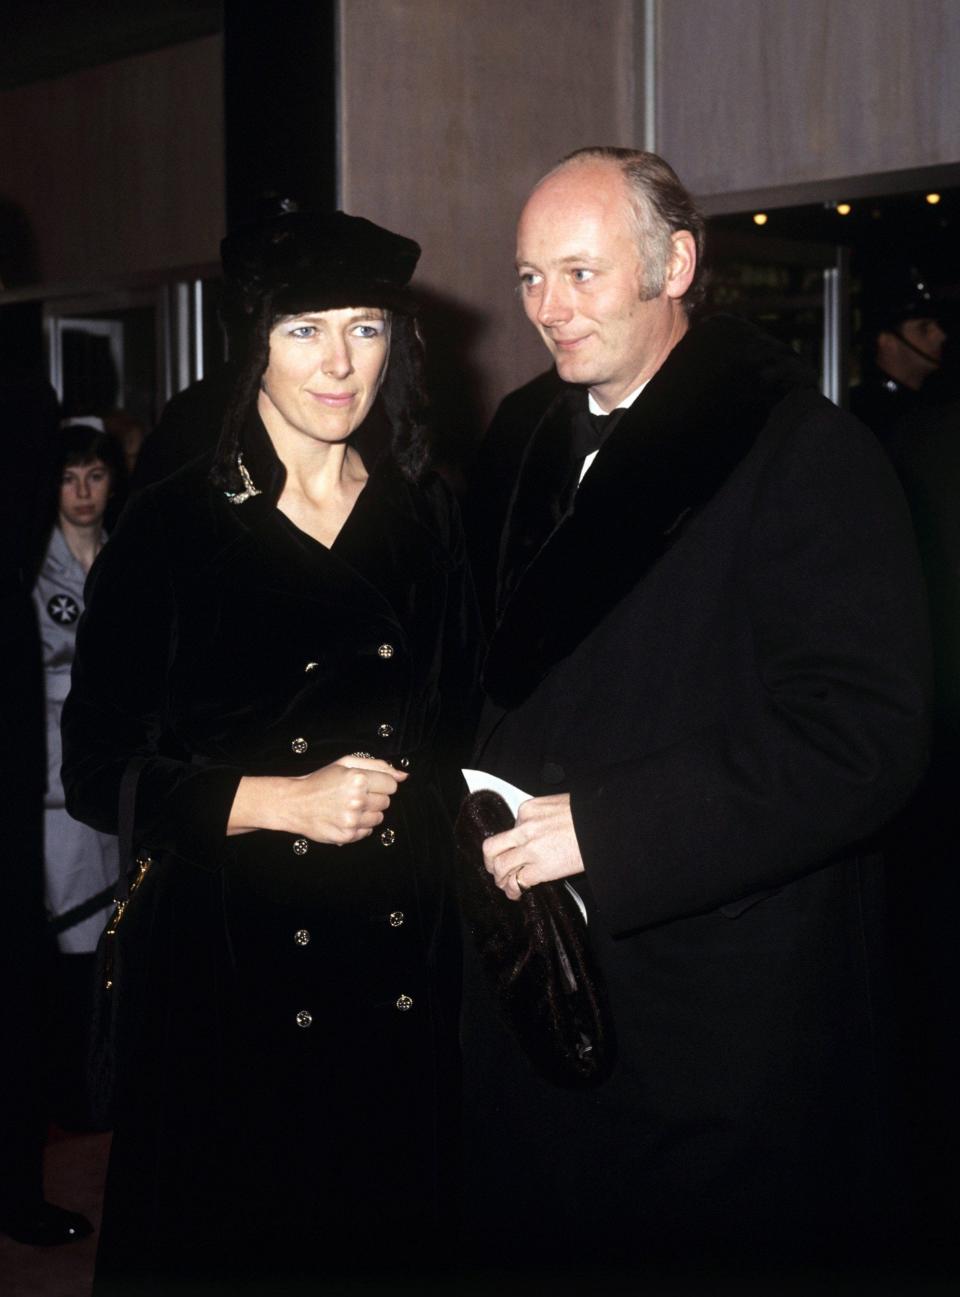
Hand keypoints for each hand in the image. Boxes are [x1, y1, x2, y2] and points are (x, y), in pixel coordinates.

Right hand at [228, 755, 407, 844]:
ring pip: (379, 818)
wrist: (295, 803)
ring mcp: (352, 820)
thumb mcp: (346, 763)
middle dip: (374, 798)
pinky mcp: (347, 836)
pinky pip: (368, 832)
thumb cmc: (321, 781)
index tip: (368, 784)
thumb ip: (378, 766)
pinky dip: (359, 826)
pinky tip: (344, 817)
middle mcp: (357, 800)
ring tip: (349, 807)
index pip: (392, 785)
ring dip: (368, 813)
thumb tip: (403, 776)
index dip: (380, 784)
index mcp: (358, 779)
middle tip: (354, 795)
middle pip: (386, 802)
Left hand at [482, 793, 584, 899]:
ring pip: (500, 866)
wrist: (605, 825)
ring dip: (500, 879)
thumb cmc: (590, 815)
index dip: (511, 843)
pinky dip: (513, 890)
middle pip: (492, 847)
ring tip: (506, 884)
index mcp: (528, 810)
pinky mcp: (540, 868)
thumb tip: (540, 830)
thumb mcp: (560, 806)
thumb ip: (543, 818)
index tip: (514, 850)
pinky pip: (517, 882)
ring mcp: (530, 848)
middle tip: (495, 869)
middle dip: (490, 861)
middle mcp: (524, 827)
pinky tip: (516, 893)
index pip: (510, 828)